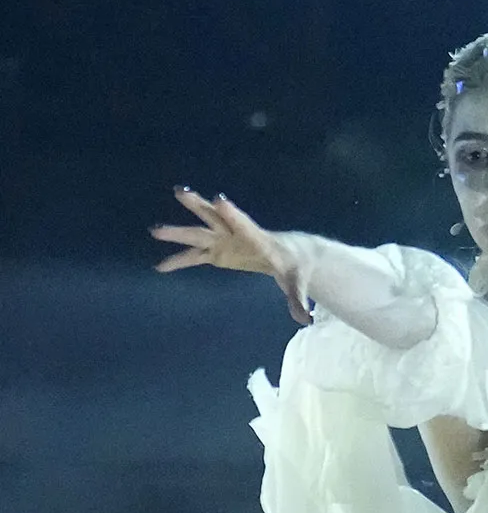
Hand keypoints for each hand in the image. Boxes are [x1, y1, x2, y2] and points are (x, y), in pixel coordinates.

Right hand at [151, 189, 310, 323]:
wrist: (290, 256)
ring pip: (198, 232)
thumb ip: (298, 298)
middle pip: (214, 220)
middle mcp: (236, 235)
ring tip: (155, 229)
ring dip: (178, 231)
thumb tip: (306, 318)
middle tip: (181, 193)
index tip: (219, 199)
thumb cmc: (295, 267)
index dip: (232, 213)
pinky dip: (178, 262)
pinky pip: (194, 257)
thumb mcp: (297, 282)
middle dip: (198, 208)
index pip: (243, 224)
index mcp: (256, 238)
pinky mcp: (218, 253)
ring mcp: (224, 242)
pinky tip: (160, 267)